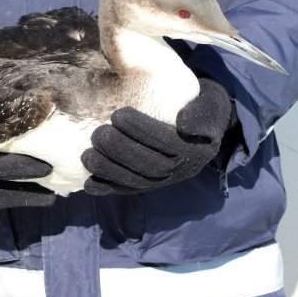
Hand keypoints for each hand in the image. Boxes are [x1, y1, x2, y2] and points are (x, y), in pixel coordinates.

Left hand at [82, 78, 234, 194]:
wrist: (200, 125)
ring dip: (108, 171)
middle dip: (119, 151)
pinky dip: (106, 189)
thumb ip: (202, 113)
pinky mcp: (145, 186)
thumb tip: (183, 124)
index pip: (168, 145)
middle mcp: (178, 171)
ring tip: (87, 155)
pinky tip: (88, 183)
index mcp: (195, 151)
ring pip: (134, 182)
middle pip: (148, 167)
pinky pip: (126, 191)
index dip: (141, 131)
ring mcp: (160, 181)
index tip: (118, 115)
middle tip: (98, 133)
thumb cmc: (199, 108)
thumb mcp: (210, 105)